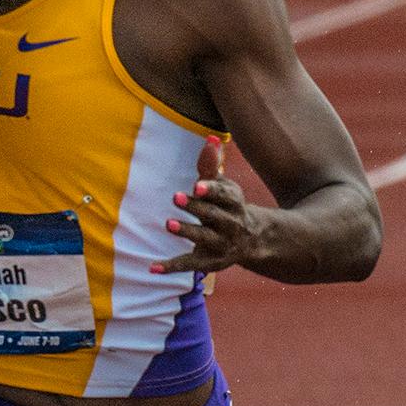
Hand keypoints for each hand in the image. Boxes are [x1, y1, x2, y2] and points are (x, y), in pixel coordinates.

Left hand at [151, 136, 255, 282]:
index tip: (197, 185)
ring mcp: (221, 245)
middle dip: (196, 207)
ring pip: (204, 238)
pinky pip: (189, 264)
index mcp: (235, 203)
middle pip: (213, 215)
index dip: (212, 190)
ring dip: (187, 231)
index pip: (225, 196)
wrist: (253, 239)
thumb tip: (210, 138)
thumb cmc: (229, 206)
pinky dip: (171, 266)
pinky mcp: (209, 261)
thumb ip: (212, 165)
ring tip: (168, 224)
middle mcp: (231, 225)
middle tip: (176, 197)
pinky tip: (152, 267)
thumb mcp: (223, 185)